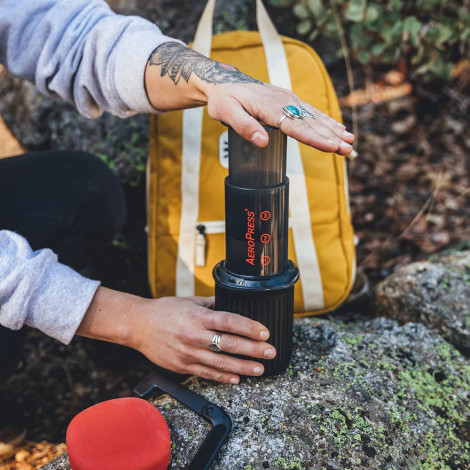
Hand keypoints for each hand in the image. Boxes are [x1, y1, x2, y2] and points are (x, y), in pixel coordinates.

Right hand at [129, 296, 274, 383]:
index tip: (264, 332)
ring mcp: (187, 353)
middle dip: (253, 350)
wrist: (137, 325)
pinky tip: (236, 378)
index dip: (248, 327)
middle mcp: (194, 335)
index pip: (228, 321)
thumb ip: (211, 304)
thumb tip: (231, 304)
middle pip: (229, 344)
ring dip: (242, 367)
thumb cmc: (164, 310)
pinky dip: (222, 377)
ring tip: (259, 369)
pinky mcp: (181, 366)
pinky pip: (206, 374)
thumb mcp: (189, 301)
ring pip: (220, 363)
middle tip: (270, 352)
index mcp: (197, 316)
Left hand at [206, 82, 353, 155]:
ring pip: (314, 117)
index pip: (295, 126)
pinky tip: (338, 128)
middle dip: (331, 138)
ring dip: (333, 130)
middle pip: (310, 123)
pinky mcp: (289, 100)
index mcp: (270, 107)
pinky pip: (311, 112)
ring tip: (350, 142)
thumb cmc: (224, 100)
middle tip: (348, 150)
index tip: (330, 146)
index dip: (314, 138)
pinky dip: (326, 121)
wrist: (224, 82)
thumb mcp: (227, 113)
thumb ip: (245, 127)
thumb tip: (263, 142)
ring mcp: (289, 100)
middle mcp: (284, 102)